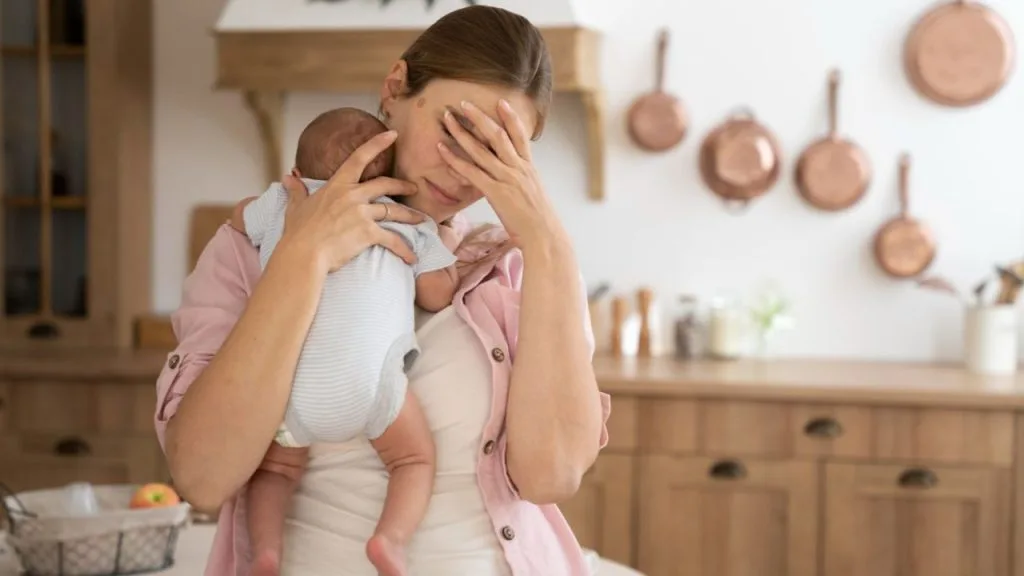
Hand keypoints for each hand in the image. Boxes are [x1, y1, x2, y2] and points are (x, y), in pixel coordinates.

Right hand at [277, 130, 425, 273]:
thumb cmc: (298, 232)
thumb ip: (296, 190)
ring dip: (410, 216)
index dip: (377, 144)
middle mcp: (353, 195)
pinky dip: (404, 249)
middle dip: (403, 185)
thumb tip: (287, 178)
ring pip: (394, 212)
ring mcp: (362, 213)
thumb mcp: (296, 207)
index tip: (393, 134)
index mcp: (337, 185)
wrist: (303, 253)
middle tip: (414, 187)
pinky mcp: (369, 233)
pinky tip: (412, 257)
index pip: (359, 158)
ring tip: (420, 220)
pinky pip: (393, 240)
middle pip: (385, 185)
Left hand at [437, 100, 566, 250]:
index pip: (520, 135)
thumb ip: (522, 180)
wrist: (544, 236)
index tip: (500, 102)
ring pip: (481, 149)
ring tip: (448, 118)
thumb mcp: (533, 193)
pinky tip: (442, 149)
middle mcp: (518, 169)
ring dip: (462, 131)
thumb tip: (514, 176)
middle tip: (464, 103)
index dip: (511, 117)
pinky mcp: (496, 192)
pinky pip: (472, 171)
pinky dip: (455, 158)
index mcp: (528, 168)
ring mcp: (507, 179)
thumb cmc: (538, 220)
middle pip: (497, 135)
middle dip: (480, 117)